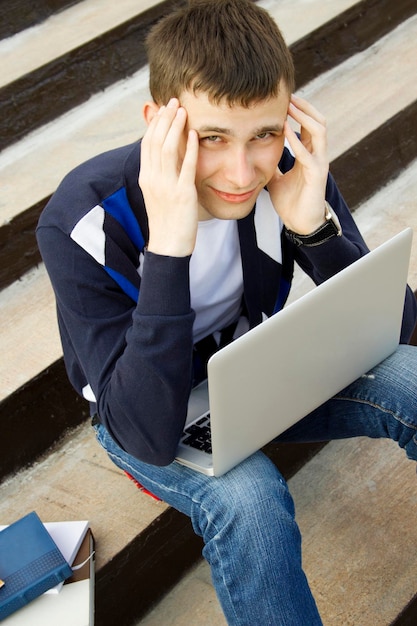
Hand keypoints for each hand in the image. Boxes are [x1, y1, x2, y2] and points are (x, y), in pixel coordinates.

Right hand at [139, 98, 198, 255]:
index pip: (147, 143)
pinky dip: (190, 148)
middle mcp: (152, 179)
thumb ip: (160, 174)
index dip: (155, 123)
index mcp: (145, 178)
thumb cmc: (166, 221)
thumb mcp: (157, 194)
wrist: (168, 246)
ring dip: (175, 127)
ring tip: (183, 111)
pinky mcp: (183, 194)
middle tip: (174, 101)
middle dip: (164, 118)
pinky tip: (195, 135)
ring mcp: (166, 186)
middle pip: (155, 141)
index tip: (163, 109)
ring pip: (167, 149)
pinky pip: (186, 166)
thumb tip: (165, 158)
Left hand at [267, 94, 328, 233]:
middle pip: (317, 120)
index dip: (297, 109)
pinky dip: (297, 142)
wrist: (300, 223)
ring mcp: (319, 164)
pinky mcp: (317, 176)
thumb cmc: (290, 201)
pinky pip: (309, 154)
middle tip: (287, 94)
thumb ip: (269, 163)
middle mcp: (317, 154)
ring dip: (304, 116)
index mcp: (308, 153)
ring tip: (290, 106)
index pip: (307, 123)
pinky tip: (285, 132)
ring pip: (319, 130)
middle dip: (303, 105)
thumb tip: (253, 153)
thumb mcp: (275, 177)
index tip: (281, 97)